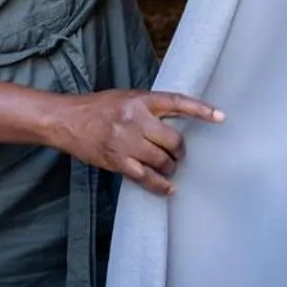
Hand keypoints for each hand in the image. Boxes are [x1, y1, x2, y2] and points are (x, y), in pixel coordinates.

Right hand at [48, 89, 224, 196]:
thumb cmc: (97, 108)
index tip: (221, 117)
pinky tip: (168, 188)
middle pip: (174, 140)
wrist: (66, 121)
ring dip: (170, 167)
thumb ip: (148, 108)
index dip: (200, 110)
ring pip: (163, 160)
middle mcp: (134, 119)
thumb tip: (175, 122)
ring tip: (167, 167)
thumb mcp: (124, 98)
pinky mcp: (117, 160)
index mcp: (138, 100)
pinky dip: (161, 185)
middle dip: (179, 151)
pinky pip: (147, 178)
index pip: (176, 102)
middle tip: (177, 154)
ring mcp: (126, 141)